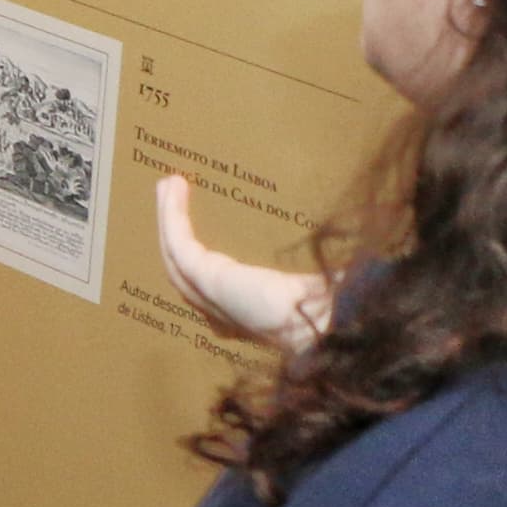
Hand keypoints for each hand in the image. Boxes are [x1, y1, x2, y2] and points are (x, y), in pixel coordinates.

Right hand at [154, 176, 330, 347]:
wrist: (321, 321)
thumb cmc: (327, 308)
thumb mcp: (316, 288)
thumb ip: (314, 278)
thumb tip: (338, 261)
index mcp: (244, 318)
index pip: (206, 287)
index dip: (195, 255)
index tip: (195, 229)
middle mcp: (218, 311)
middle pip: (183, 266)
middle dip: (174, 229)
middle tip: (171, 193)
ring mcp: (207, 296)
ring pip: (175, 252)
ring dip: (168, 217)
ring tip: (168, 186)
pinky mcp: (204, 278)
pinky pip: (180, 242)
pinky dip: (174, 214)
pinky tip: (174, 187)